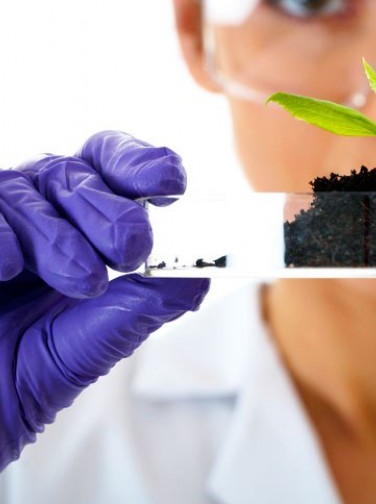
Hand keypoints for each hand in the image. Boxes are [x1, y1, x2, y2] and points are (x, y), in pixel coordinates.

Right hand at [0, 131, 208, 468]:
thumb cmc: (28, 369)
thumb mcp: (97, 339)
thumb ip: (145, 304)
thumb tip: (199, 280)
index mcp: (79, 215)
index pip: (113, 162)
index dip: (142, 164)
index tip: (171, 182)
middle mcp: (36, 205)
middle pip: (77, 173)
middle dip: (113, 210)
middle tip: (133, 247)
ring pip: (28, 194)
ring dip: (60, 240)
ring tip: (84, 283)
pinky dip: (1, 239)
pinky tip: (10, 270)